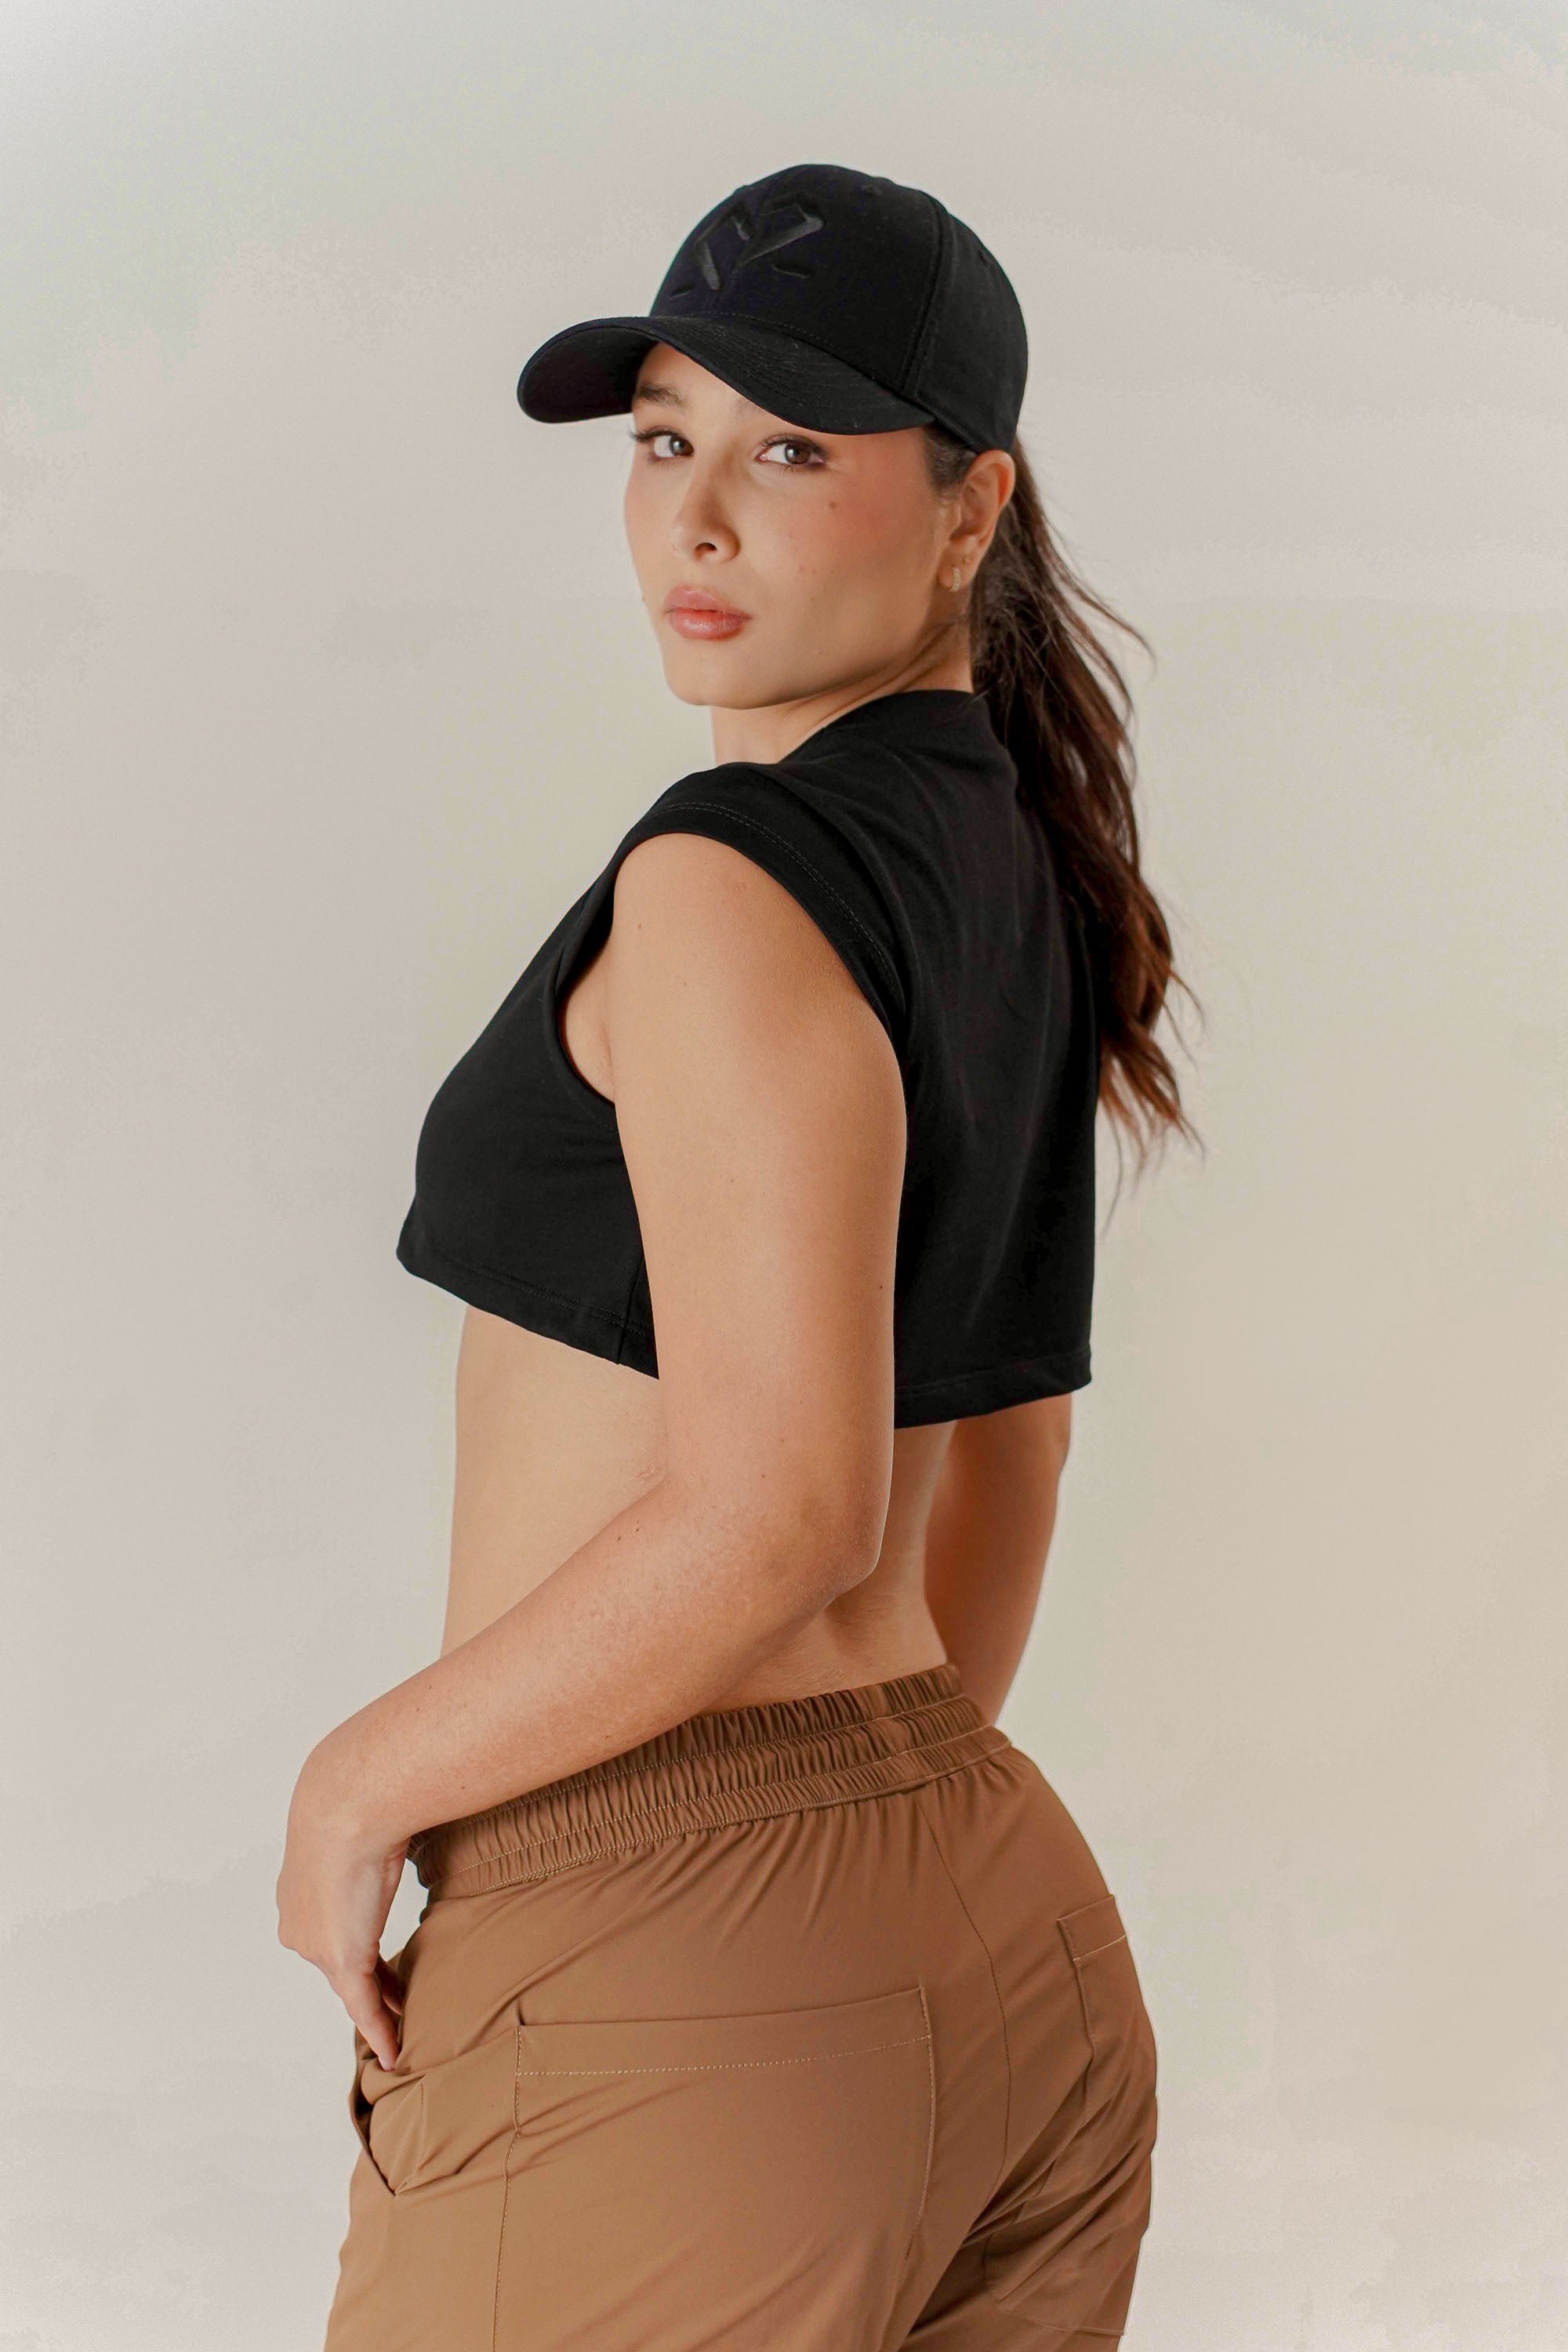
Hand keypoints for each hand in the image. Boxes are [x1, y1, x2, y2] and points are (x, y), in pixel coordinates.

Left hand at [276, 1744, 410, 2071]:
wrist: (346, 1803)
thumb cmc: (357, 1793)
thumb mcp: (359, 1812)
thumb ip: (374, 1823)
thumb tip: (402, 1800)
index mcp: (297, 1889)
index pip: (329, 1926)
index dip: (354, 1940)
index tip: (373, 1954)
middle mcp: (299, 1924)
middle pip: (338, 1960)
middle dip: (365, 1976)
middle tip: (395, 1993)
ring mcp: (318, 1946)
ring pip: (353, 1984)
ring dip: (379, 2002)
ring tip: (403, 2020)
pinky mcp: (344, 1960)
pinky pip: (364, 2008)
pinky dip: (380, 2031)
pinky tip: (394, 2052)